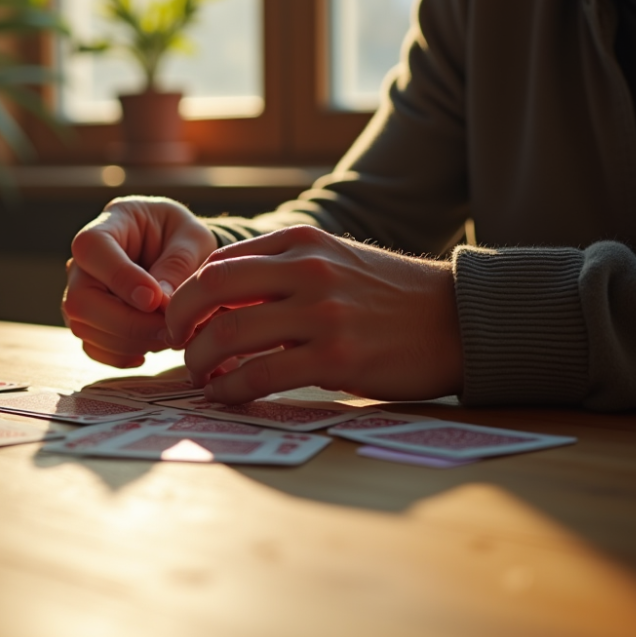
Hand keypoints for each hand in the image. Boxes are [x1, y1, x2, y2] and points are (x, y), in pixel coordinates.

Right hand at [62, 196, 216, 367]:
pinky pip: (92, 347)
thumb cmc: (183, 238)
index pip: (92, 248)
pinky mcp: (88, 322)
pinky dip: (123, 355)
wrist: (178, 253)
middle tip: (170, 329)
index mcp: (109, 224)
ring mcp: (81, 293)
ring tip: (168, 334)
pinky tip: (150, 347)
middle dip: (128, 323)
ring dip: (131, 341)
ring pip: (85, 327)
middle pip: (80, 299)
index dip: (120, 278)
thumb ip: (177, 265)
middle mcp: (83, 261)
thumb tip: (158, 304)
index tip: (155, 300)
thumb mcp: (192, 239)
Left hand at [165, 225, 462, 402]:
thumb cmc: (390, 296)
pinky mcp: (336, 359)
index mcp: (303, 241)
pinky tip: (225, 395)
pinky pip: (259, 376)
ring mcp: (321, 314)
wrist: (459, 320)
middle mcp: (308, 270)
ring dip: (198, 362)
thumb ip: (283, 270)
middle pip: (211, 290)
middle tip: (176, 346)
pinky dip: (230, 388)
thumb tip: (221, 299)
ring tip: (199, 376)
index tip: (182, 320)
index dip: (189, 294)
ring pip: (227, 336)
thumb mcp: (336, 260)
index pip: (220, 261)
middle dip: (179, 322)